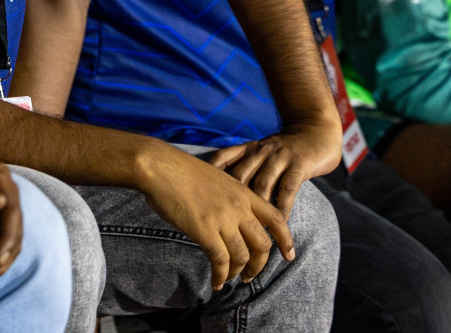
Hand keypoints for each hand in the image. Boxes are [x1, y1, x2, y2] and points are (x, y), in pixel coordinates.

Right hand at [138, 141, 295, 290]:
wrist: (161, 167)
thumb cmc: (181, 170)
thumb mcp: (217, 178)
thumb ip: (229, 199)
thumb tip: (229, 222)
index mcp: (243, 192)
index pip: (276, 218)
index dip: (286, 240)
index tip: (289, 255)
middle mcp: (239, 206)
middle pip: (262, 244)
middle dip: (258, 266)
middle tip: (248, 275)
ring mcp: (223, 219)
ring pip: (242, 256)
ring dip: (236, 273)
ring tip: (228, 279)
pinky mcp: (205, 230)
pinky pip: (220, 261)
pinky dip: (220, 276)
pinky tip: (215, 282)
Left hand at [204, 121, 341, 216]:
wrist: (316, 131)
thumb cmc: (285, 148)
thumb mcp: (261, 151)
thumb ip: (244, 167)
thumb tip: (220, 193)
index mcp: (248, 149)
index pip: (221, 159)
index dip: (208, 176)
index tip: (197, 196)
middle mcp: (260, 151)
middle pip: (239, 177)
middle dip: (229, 202)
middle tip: (221, 229)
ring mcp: (279, 157)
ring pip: (262, 185)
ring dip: (256, 212)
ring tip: (251, 236)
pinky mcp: (299, 164)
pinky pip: (287, 189)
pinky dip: (282, 208)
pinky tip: (279, 226)